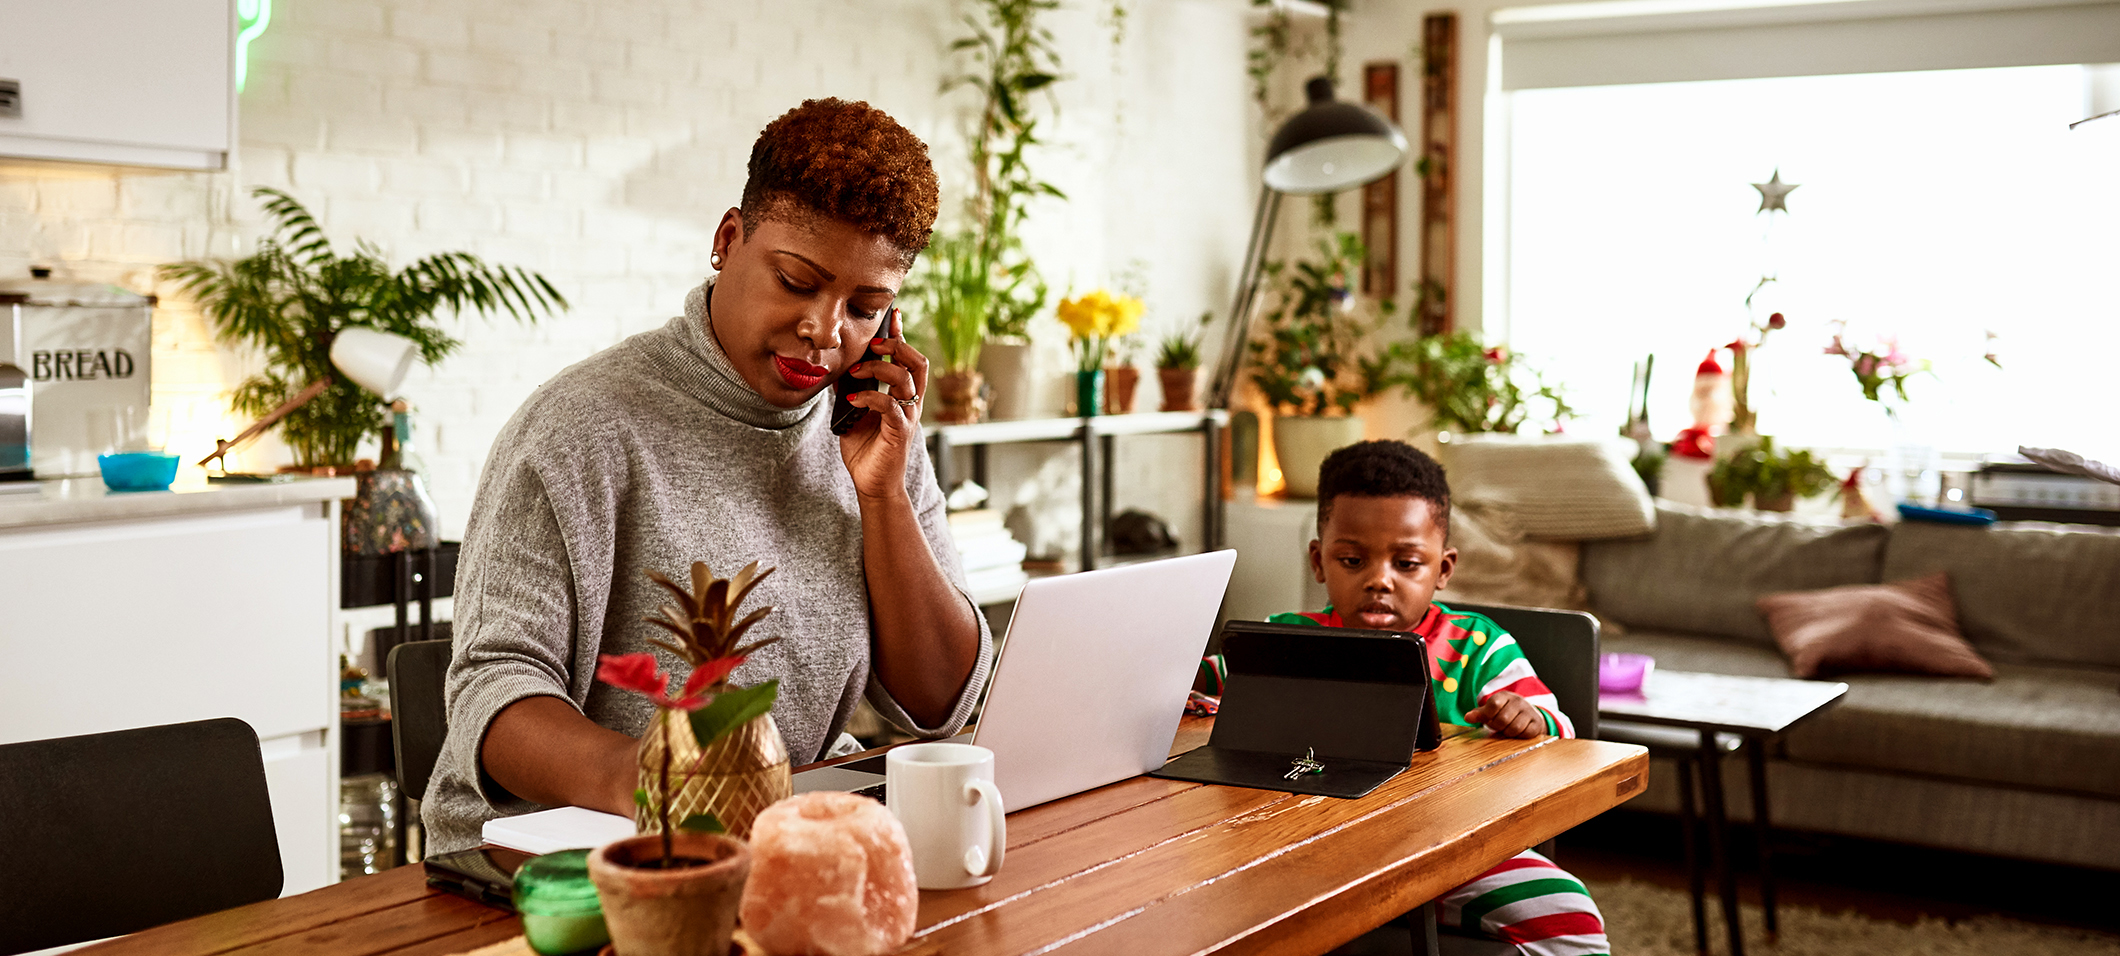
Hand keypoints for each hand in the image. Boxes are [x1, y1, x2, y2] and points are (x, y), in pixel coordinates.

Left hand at [837, 312, 927, 502]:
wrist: (872, 482)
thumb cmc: (866, 448)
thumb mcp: (853, 411)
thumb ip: (850, 388)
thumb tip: (834, 367)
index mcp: (902, 394)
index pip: (907, 358)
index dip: (901, 335)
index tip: (893, 315)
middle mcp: (910, 402)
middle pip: (916, 362)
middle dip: (896, 346)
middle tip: (873, 344)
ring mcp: (908, 416)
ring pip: (905, 378)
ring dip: (878, 368)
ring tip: (856, 372)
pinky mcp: (900, 432)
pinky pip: (890, 406)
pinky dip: (870, 397)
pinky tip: (852, 399)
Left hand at [1464, 691, 1546, 738]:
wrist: (1529, 714)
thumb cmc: (1506, 712)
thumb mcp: (1492, 710)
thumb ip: (1479, 714)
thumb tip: (1467, 717)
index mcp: (1504, 696)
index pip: (1494, 704)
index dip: (1488, 716)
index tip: (1488, 719)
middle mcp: (1518, 701)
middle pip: (1502, 719)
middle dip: (1497, 726)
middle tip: (1498, 726)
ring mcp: (1529, 712)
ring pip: (1514, 728)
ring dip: (1508, 732)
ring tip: (1507, 729)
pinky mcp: (1537, 723)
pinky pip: (1526, 733)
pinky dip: (1519, 736)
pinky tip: (1517, 732)